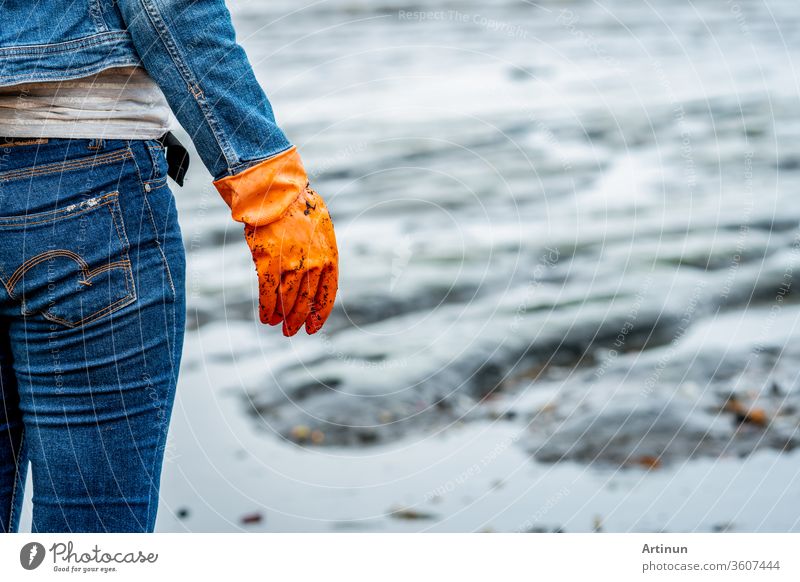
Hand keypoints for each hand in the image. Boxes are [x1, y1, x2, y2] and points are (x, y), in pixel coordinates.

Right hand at [213, 146, 338, 335]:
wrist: (277, 191)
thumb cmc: (298, 207)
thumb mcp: (321, 230)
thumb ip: (319, 253)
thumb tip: (314, 274)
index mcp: (329, 257)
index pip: (327, 295)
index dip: (319, 314)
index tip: (313, 328)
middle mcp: (313, 265)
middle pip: (306, 302)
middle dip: (298, 320)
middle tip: (291, 331)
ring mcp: (291, 265)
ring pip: (287, 301)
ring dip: (281, 316)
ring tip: (275, 324)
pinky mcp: (268, 263)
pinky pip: (268, 293)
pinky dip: (266, 307)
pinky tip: (265, 316)